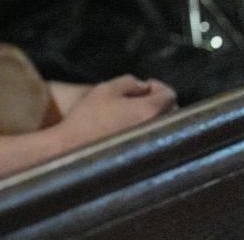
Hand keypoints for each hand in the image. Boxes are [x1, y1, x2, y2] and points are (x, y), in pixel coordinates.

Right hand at [54, 74, 175, 148]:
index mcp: (150, 111)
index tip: (144, 88)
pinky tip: (126, 133)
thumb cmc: (88, 119)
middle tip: (136, 101)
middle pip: (171, 112)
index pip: (170, 95)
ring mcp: (152, 149)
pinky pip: (154, 143)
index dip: (157, 87)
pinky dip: (146, 135)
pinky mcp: (144, 161)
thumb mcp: (105, 90)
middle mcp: (156, 131)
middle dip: (157, 103)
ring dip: (153, 119)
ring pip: (163, 129)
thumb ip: (130, 82)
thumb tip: (144, 87)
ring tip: (130, 117)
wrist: (72, 150)